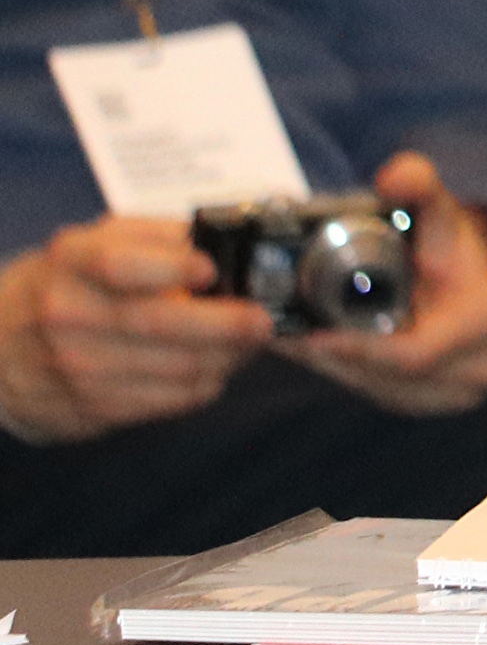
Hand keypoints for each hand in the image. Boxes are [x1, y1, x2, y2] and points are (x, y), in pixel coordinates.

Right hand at [0, 214, 270, 444]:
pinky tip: (215, 370)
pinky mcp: (90, 408)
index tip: (210, 270)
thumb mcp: (98, 241)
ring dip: (226, 358)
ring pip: (174, 368)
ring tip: (248, 343)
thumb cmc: (66, 282)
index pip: (120, 263)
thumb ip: (158, 236)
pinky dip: (203, 386)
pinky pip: (166, 401)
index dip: (173, 267)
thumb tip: (224, 242)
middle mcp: (67, 314)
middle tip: (262, 320)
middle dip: (226, 324)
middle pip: (159, 323)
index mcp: (72, 262)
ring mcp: (76, 366)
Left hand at [281, 152, 486, 417]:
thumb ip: (419, 186)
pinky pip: (375, 391)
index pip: (413, 355)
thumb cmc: (454, 245)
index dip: (357, 349)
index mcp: (486, 325)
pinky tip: (315, 345)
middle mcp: (478, 370)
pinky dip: (343, 369)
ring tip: (289, 334)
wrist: (478, 277)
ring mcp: (454, 393)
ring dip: (330, 364)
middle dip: (330, 354)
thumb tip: (394, 176)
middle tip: (280, 329)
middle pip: (382, 375)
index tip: (310, 335)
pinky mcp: (430, 400)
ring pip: (373, 387)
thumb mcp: (441, 211)